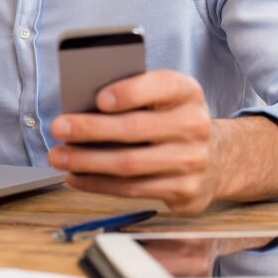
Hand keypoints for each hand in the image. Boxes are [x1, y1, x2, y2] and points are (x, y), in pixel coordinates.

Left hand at [47, 69, 219, 215]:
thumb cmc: (172, 119)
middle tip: (59, 127)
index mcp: (187, 92)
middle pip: (136, 129)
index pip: (161, 86)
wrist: (218, 158)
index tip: (98, 99)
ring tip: (58, 156)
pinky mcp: (184, 191)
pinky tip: (76, 176)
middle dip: (91, 129)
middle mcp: (194, 125)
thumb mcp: (162, 98)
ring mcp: (192, 161)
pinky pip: (132, 189)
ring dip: (87, 162)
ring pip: (130, 164)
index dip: (129, 92)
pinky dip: (98, 183)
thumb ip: (132, 95)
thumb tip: (81, 105)